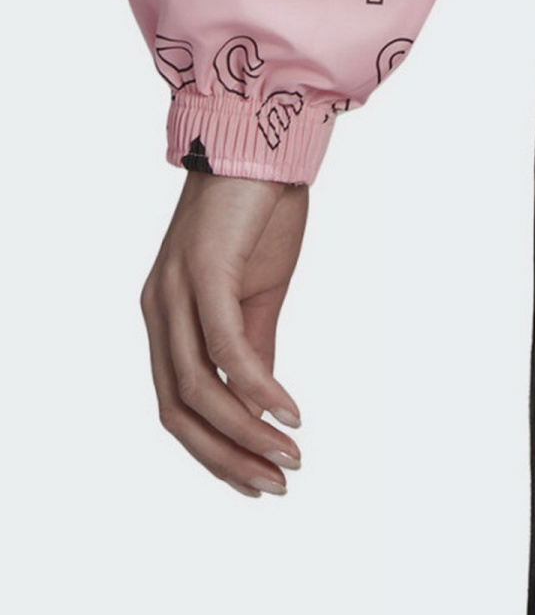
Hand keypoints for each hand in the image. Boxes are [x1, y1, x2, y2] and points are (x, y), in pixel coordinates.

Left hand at [140, 169, 307, 496]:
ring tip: (290, 457)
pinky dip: (255, 389)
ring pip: (196, 389)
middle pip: (178, 411)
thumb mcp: (260, 292)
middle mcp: (159, 310)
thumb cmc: (262, 208)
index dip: (215, 450)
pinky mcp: (203, 272)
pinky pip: (224, 349)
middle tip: (277, 483)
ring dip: (245, 434)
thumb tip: (260, 408)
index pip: (178, 405)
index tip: (260, 479)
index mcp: (168, 316)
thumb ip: (254, 348)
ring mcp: (176, 291)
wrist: (269, 136)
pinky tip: (289, 411)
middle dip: (227, 458)